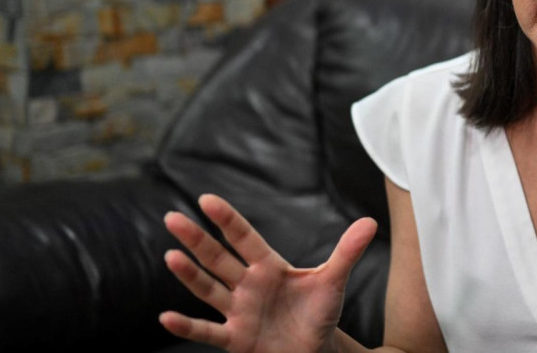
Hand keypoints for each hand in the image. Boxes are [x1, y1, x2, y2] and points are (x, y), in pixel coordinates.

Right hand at [159, 194, 377, 352]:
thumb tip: (370, 222)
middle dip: (197, 240)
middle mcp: (247, 285)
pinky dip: (187, 326)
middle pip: (218, 258)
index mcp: (268, 266)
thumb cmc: (319, 312)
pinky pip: (208, 331)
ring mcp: (238, 311)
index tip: (206, 199)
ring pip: (209, 290)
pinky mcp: (235, 339)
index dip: (227, 220)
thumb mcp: (333, 282)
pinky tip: (166, 317)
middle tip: (172, 218)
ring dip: (189, 275)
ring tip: (170, 256)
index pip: (244, 238)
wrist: (315, 350)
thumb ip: (347, 252)